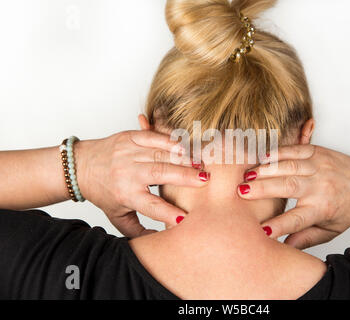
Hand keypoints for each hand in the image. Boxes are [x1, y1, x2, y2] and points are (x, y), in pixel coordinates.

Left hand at [76, 127, 208, 237]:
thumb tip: (160, 241)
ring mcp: (128, 153)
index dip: (168, 213)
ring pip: (159, 154)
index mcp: (124, 195)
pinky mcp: (129, 137)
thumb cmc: (103, 192)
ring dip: (182, 158)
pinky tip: (183, 147)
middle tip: (205, 180)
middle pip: (159, 174)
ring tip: (200, 163)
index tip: (186, 218)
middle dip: (184, 177)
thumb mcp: (117, 217)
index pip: (150, 206)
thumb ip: (138, 232)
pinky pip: (152, 137)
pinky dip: (169, 141)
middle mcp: (126, 173)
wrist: (80, 167)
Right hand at [239, 144, 349, 248]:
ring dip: (266, 169)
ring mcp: (320, 166)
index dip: (279, 225)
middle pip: (289, 187)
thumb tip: (285, 246)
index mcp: (323, 208)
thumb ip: (307, 238)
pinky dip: (278, 152)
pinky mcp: (318, 151)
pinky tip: (263, 157)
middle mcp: (321, 186)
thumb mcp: (331, 230)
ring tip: (247, 175)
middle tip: (241, 192)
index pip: (298, 219)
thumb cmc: (348, 208)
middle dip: (263, 189)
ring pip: (289, 166)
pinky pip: (296, 149)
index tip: (260, 230)